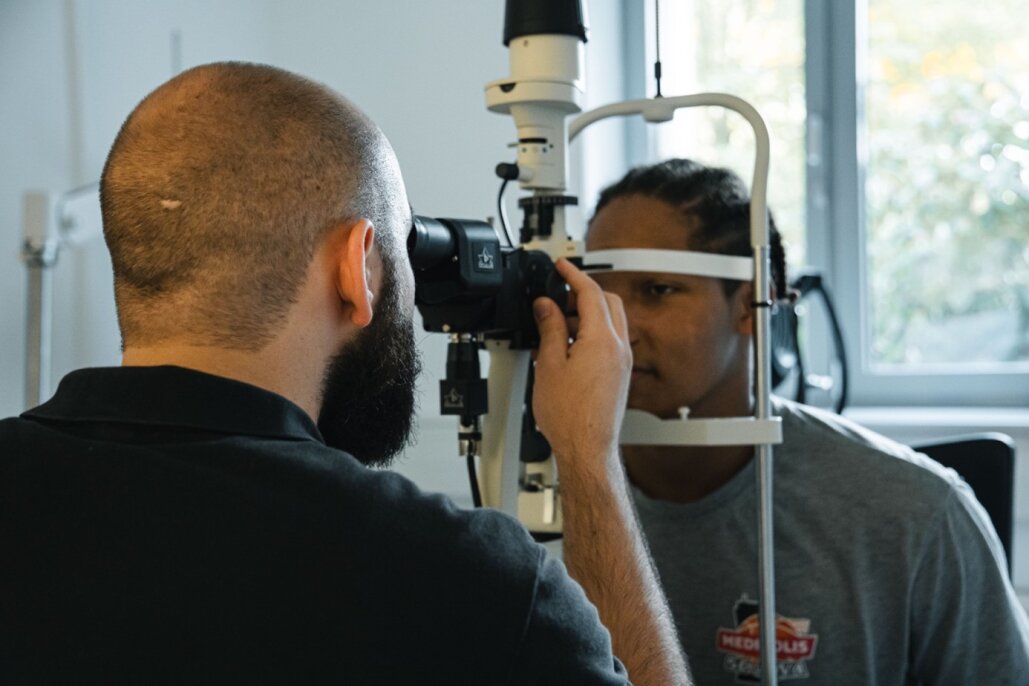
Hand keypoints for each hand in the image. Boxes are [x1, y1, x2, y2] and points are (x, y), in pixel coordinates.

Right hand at [531, 258, 631, 480]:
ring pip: (611, 321)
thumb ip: (550, 329)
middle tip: (557, 297)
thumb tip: (546, 306)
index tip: (562, 266)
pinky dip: (592, 333)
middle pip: (608, 302)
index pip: (591, 292)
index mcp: (602, 340)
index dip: (573, 274)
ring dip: (587, 314)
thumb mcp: (549, 365)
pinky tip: (568, 348)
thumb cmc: (569, 416)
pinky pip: (610, 341)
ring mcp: (623, 362)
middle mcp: (619, 348)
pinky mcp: (620, 375)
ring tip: (556, 326)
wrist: (586, 448)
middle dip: (583, 293)